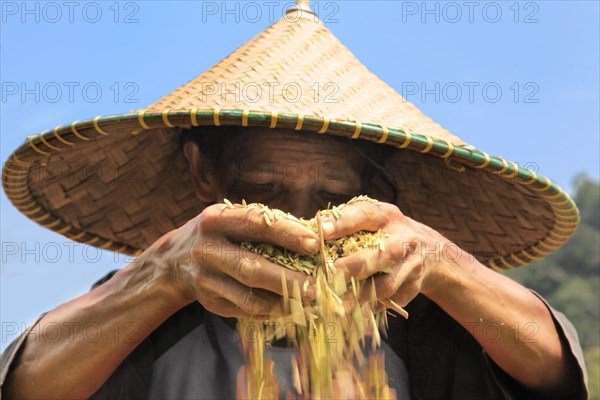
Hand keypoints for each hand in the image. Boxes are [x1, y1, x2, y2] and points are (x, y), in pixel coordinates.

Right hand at [137, 203, 318, 318]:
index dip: (285, 234)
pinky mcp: (210, 303)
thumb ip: (263, 224)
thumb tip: (311, 235)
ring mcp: (206, 280)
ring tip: (310, 302)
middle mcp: (207, 250)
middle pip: (250, 267)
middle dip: (287, 278)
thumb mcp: (230, 218)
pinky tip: (292, 309)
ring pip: (248, 296)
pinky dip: (271, 311)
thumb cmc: (219, 233)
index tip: (313, 243)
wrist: (173, 262)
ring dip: (282, 302)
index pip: (253, 225)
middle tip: (317, 285)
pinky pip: (245, 310)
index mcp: (215, 220)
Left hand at [320, 199, 452, 307]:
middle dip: (353, 266)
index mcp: (386, 216)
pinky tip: (345, 316)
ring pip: (386, 285)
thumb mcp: (372, 220)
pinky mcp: (412, 289)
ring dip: (358, 297)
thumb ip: (345, 224)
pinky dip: (366, 311)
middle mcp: (403, 239)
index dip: (343, 223)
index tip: (321, 232)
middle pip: (382, 254)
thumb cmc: (385, 232)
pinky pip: (387, 303)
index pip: (365, 215)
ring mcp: (411, 266)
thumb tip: (307, 233)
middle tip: (328, 275)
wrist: (430, 252)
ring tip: (333, 305)